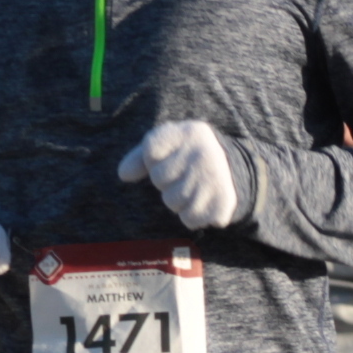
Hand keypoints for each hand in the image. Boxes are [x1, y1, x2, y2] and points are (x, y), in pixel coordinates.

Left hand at [117, 119, 244, 228]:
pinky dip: (191, 216)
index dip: (153, 160)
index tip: (168, 156)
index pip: (150, 153)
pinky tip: (201, 202)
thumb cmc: (184, 156)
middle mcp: (204, 153)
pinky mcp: (223, 202)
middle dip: (165, 182)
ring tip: (192, 188)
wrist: (228, 169)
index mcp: (189, 133)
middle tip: (182, 175)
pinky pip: (189, 220)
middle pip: (159, 179)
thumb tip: (123, 174)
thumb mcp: (164, 146)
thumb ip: (139, 158)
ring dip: (177, 200)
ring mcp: (215, 177)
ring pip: (172, 202)